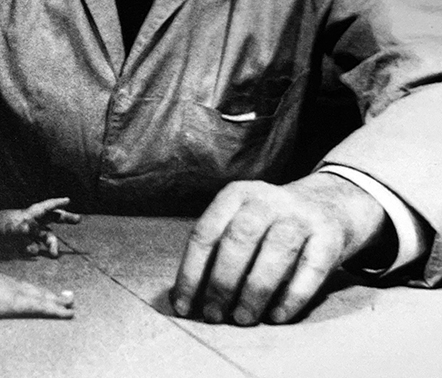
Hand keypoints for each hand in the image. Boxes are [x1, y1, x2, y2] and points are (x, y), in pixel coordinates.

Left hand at [0, 197, 80, 257]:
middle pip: (53, 218)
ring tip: (54, 254)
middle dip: (66, 218)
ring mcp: (31, 234)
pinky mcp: (27, 245)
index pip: (45, 207)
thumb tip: (28, 228)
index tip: (68, 200)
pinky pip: (38, 248)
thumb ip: (17, 228)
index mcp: (29, 214)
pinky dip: (38, 251)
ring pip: (48, 237)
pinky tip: (32, 253)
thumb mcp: (6, 227)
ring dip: (53, 244)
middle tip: (78, 219)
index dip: (56, 203)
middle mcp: (33, 223)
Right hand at [0, 268, 74, 318]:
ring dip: (58, 302)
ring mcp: (16, 294)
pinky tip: (67, 313)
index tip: (43, 293)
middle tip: (67, 296)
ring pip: (43, 298)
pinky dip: (56, 310)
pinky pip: (42, 307)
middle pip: (35, 291)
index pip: (20, 287)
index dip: (33, 290)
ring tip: (71, 304)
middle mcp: (11, 286)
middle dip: (51, 295)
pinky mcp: (19, 304)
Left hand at [170, 173, 387, 325]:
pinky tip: (276, 316)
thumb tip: (190, 297)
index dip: (191, 272)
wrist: (328, 204)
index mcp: (235, 195)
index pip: (205, 233)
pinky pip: (311, 268)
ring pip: (276, 251)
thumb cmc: (269, 224)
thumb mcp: (240, 221)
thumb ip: (218, 250)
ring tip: (243, 319)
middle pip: (239, 239)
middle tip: (215, 315)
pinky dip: (292, 295)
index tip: (184, 306)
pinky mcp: (330, 236)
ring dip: (255, 290)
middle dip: (222, 282)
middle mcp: (266, 200)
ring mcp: (300, 216)